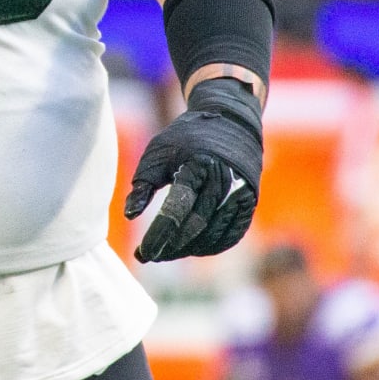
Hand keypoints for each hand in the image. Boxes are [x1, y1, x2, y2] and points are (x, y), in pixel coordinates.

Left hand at [124, 77, 262, 262]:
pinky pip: (231, 234)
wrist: (230, 123)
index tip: (141, 252)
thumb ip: (143, 184)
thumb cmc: (185, 140)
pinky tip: (190, 249)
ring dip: (188, 250)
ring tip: (164, 253)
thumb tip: (129, 215)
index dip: (159, 234)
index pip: (177, 209)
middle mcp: (223, 182)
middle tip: (147, 256)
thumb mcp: (158, 153)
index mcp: (198, 166)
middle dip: (170, 246)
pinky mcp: (249, 203)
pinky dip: (210, 247)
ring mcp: (240, 194)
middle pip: (196, 225)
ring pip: (213, 234)